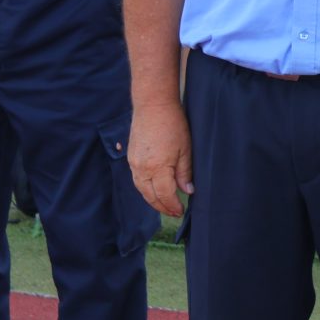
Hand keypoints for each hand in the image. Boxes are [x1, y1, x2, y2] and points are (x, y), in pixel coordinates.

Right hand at [128, 101, 193, 217]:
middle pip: (150, 196)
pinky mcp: (131, 157)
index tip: (181, 211)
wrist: (152, 105)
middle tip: (174, 213)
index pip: (164, 195)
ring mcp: (134, 164)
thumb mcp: (185, 149)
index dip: (173, 206)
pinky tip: (154, 190)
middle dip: (162, 207)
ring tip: (165, 205)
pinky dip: (145, 189)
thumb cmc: (172, 124)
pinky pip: (137, 180)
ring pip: (141, 190)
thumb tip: (187, 191)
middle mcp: (142, 169)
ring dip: (152, 200)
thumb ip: (184, 172)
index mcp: (157, 168)